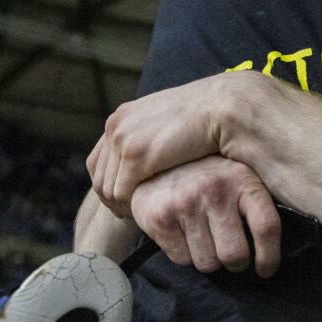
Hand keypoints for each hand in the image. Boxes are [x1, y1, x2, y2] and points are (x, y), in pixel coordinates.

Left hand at [87, 75, 228, 216]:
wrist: (223, 107)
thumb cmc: (207, 118)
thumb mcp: (169, 124)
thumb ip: (153, 138)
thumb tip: (151, 159)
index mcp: (123, 117)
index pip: (98, 160)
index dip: (111, 183)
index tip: (128, 199)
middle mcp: (117, 125)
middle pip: (99, 176)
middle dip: (114, 198)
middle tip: (133, 213)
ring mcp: (124, 139)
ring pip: (107, 189)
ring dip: (123, 204)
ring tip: (144, 214)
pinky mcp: (136, 155)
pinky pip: (121, 193)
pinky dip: (133, 205)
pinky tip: (150, 210)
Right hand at [132, 155, 281, 277]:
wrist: (157, 161)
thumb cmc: (209, 175)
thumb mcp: (239, 176)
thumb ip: (256, 203)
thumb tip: (284, 245)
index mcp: (242, 180)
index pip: (266, 227)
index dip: (270, 257)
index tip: (266, 270)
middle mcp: (214, 190)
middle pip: (235, 255)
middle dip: (236, 262)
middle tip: (233, 255)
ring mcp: (185, 204)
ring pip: (208, 264)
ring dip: (210, 259)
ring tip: (207, 238)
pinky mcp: (161, 219)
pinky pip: (183, 260)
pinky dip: (186, 254)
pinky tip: (186, 234)